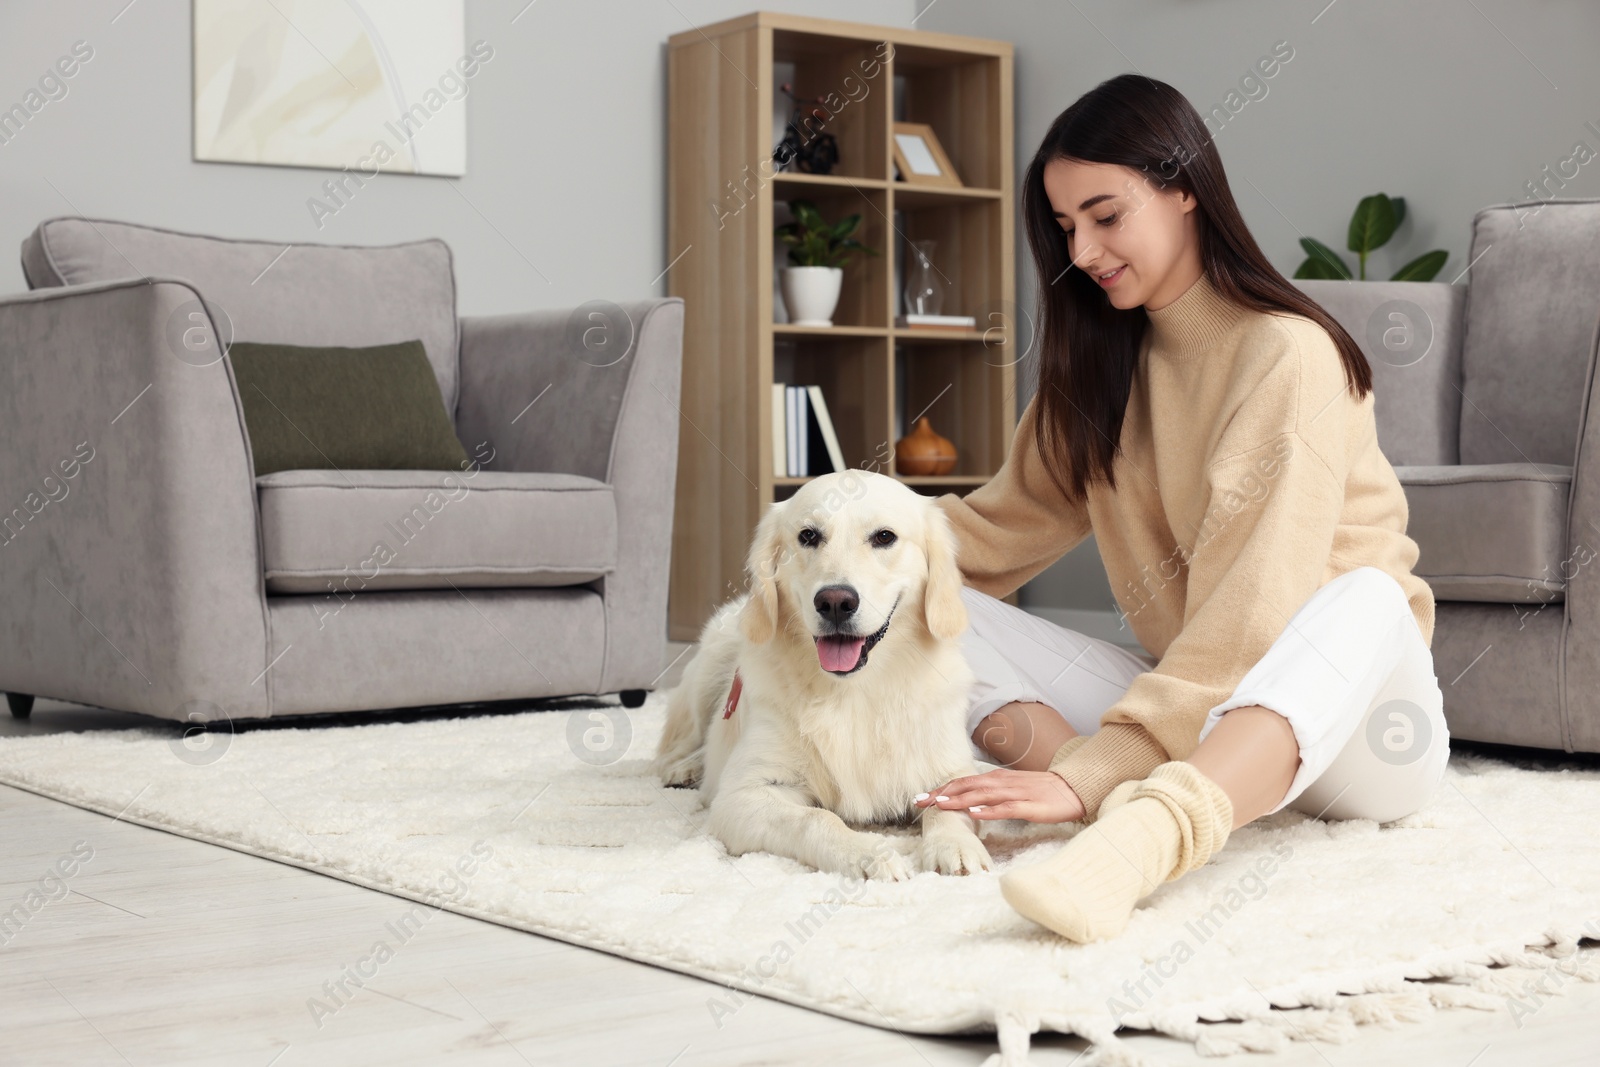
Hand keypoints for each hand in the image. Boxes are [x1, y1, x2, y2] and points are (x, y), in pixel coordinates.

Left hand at [913, 767, 1086, 823]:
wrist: (1071, 789)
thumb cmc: (1039, 791)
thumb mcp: (1010, 789)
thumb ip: (990, 793)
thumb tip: (967, 801)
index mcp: (995, 779)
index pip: (962, 783)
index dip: (940, 790)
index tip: (920, 798)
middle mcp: (1001, 783)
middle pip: (965, 786)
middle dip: (940, 794)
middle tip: (919, 802)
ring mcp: (1014, 793)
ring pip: (981, 795)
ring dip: (958, 800)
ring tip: (939, 805)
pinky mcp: (1029, 806)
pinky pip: (1006, 808)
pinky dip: (988, 810)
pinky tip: (974, 813)